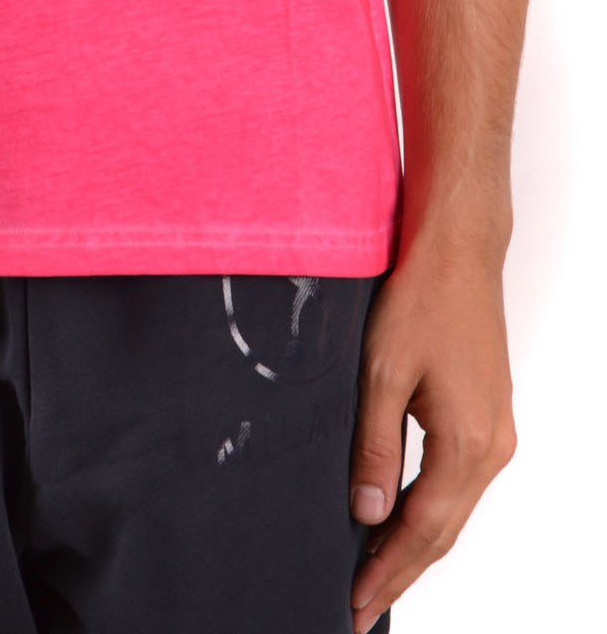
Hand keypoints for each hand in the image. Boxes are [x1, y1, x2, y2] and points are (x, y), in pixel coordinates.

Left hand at [348, 239, 517, 633]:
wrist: (458, 250)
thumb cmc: (421, 297)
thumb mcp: (381, 373)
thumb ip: (373, 447)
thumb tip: (366, 513)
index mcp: (467, 443)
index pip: (422, 531)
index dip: (386, 571)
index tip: (354, 604)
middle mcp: (492, 446)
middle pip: (442, 530)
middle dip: (399, 571)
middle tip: (358, 606)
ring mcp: (496, 431)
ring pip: (452, 508)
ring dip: (415, 543)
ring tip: (372, 573)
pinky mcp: (488, 414)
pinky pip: (458, 481)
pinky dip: (428, 509)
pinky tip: (399, 517)